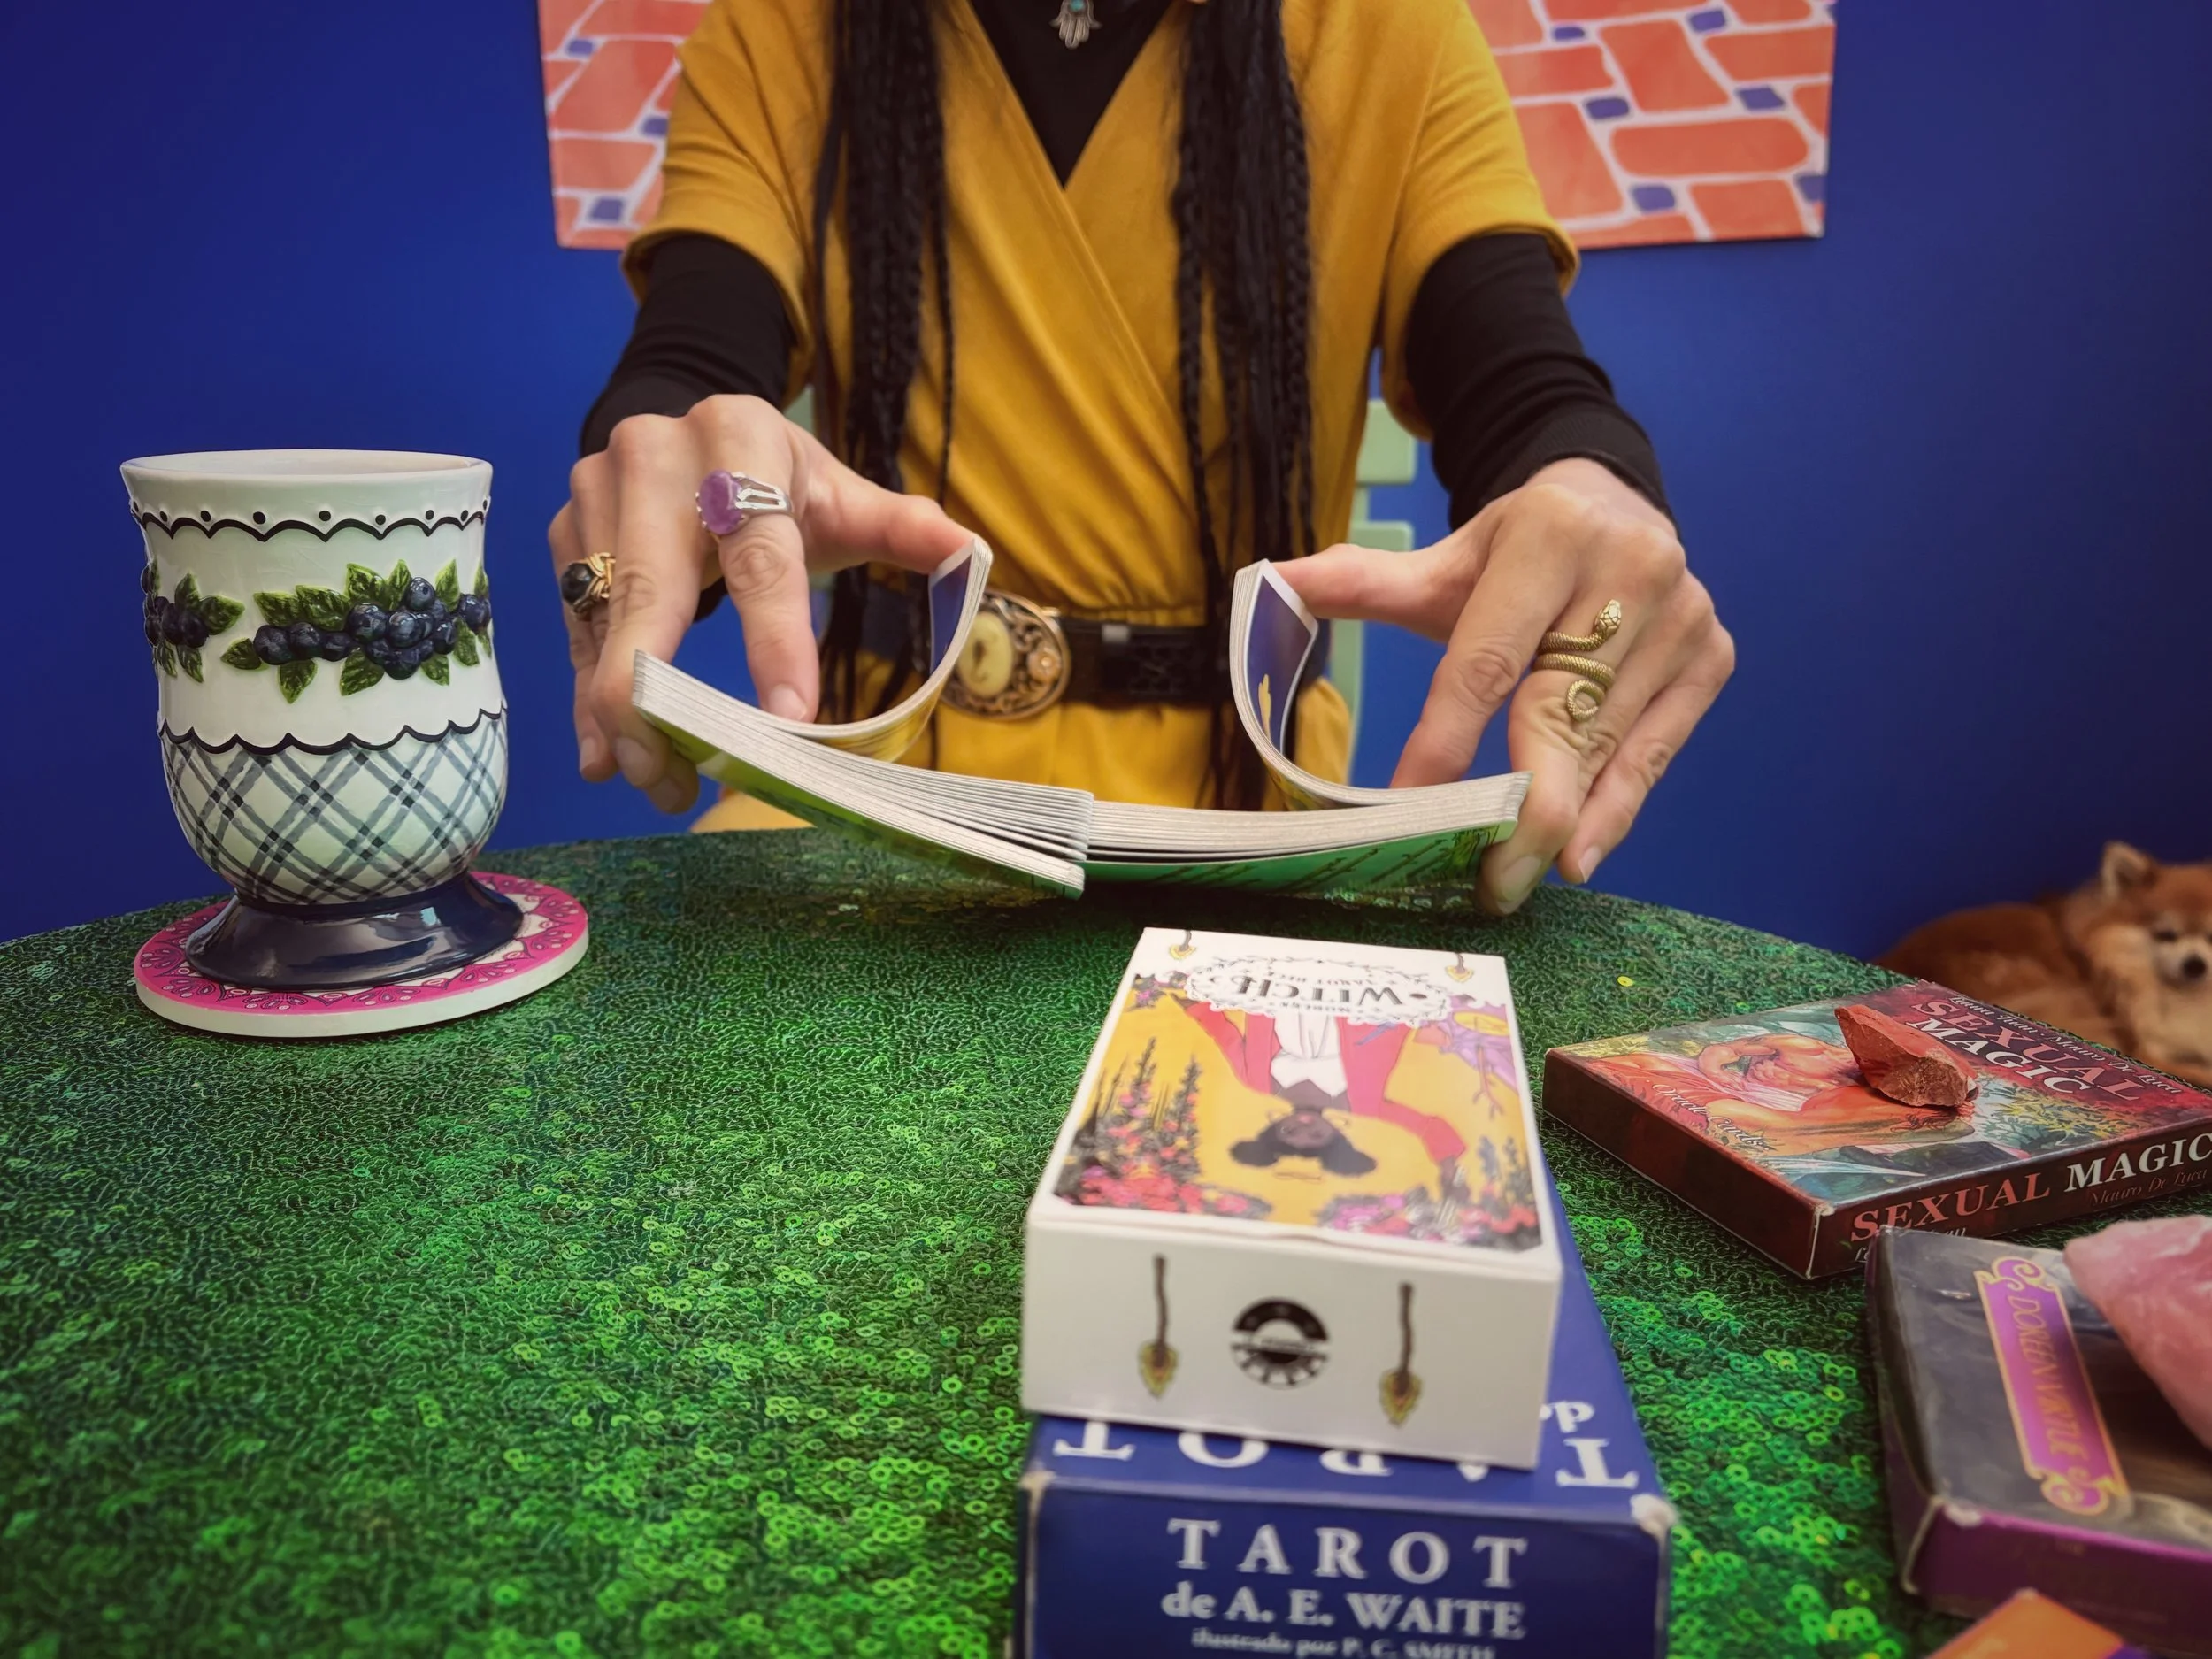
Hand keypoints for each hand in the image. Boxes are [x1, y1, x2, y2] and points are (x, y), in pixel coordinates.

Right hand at [551, 394, 978, 811]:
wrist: (683, 427)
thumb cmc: (774, 477)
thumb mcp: (837, 492)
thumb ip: (900, 526)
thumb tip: (972, 553)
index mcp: (740, 441)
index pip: (762, 554)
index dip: (775, 640)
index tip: (791, 722)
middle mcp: (655, 459)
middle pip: (652, 590)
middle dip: (655, 694)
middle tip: (674, 780)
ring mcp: (598, 494)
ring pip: (606, 619)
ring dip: (621, 713)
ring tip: (656, 782)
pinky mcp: (567, 533)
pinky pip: (577, 627)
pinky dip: (587, 695)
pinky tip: (604, 754)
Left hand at [1274, 459, 1732, 913]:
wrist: (1615, 504)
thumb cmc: (1513, 551)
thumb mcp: (1443, 559)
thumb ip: (1362, 581)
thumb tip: (1270, 585)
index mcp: (1549, 535)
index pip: (1486, 659)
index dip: (1446, 738)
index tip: (1407, 803)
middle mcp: (1629, 571)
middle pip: (1561, 714)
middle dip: (1521, 810)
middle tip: (1485, 882)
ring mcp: (1681, 618)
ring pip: (1610, 745)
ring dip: (1564, 823)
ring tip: (1519, 880)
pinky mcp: (1710, 658)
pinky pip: (1656, 752)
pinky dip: (1616, 808)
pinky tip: (1581, 854)